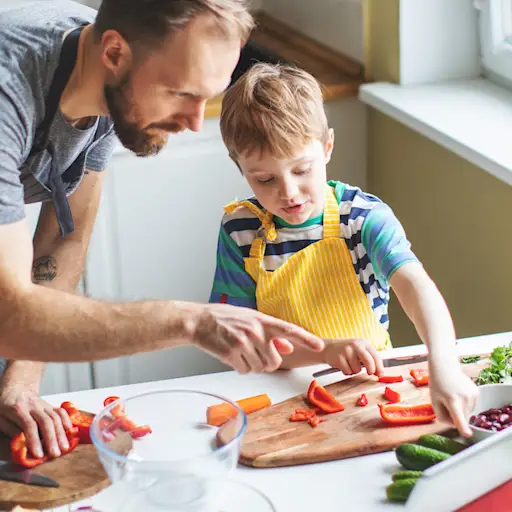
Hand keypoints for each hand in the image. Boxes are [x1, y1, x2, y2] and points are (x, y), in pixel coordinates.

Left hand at [0, 387, 72, 457]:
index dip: (35, 440)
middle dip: (52, 439)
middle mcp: (34, 405)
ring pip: (55, 417)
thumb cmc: (5, 406)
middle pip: (46, 421)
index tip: (39, 454)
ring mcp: (44, 404)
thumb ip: (12, 430)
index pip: (29, 425)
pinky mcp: (50, 405)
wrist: (17, 388)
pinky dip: (67, 421)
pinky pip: (61, 412)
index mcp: (18, 409)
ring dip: (61, 433)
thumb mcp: (1, 418)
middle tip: (55, 454)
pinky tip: (70, 431)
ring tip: (64, 448)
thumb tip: (23, 444)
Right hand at [193, 304, 324, 372]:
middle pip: (274, 362)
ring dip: (251, 365)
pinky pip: (244, 371)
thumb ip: (271, 334)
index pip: (289, 329)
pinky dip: (239, 367)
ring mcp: (242, 342)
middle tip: (254, 354)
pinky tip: (231, 355)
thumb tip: (289, 347)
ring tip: (240, 351)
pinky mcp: (230, 353)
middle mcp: (254, 330)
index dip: (306, 338)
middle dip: (267, 363)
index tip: (319, 345)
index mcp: (262, 320)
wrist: (199, 321)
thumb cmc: (225, 319)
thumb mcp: (251, 320)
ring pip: (259, 368)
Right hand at [323, 338, 384, 375]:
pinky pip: (348, 372)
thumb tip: (379, 373)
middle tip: (370, 373)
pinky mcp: (339, 358)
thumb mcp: (359, 351)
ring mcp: (346, 351)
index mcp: (363, 343)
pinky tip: (343, 366)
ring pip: (357, 369)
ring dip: (355, 371)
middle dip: (371, 370)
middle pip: (369, 361)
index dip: (379, 367)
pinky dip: (347, 372)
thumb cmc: (347, 351)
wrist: (328, 348)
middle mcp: (355, 345)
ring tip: (350, 365)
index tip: (380, 374)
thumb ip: (369, 359)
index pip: (375, 356)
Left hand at [428, 362, 478, 436]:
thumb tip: (454, 426)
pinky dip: (466, 405)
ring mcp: (472, 394)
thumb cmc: (437, 384)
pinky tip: (459, 395)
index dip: (463, 427)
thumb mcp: (434, 401)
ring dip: (461, 410)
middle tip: (447, 404)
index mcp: (451, 400)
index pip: (458, 416)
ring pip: (468, 413)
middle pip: (463, 418)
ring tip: (452, 397)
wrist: (445, 367)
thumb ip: (441, 416)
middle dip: (456, 417)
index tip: (467, 435)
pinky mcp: (476, 392)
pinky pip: (472, 406)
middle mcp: (464, 397)